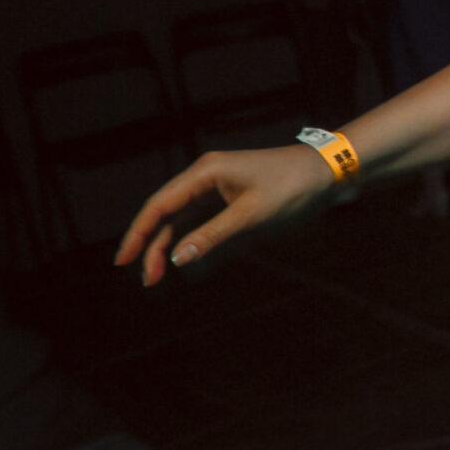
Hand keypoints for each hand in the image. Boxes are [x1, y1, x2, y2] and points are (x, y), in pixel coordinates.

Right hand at [114, 146, 333, 286]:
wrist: (325, 171)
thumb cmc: (291, 187)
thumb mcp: (251, 214)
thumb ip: (213, 235)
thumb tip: (177, 258)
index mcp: (205, 172)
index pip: (160, 204)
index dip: (139, 232)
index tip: (123, 260)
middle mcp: (205, 176)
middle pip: (165, 212)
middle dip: (151, 245)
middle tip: (146, 279)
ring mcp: (216, 185)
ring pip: (180, 217)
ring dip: (168, 244)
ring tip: (156, 276)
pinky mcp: (228, 196)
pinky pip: (198, 218)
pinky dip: (187, 238)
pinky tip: (180, 257)